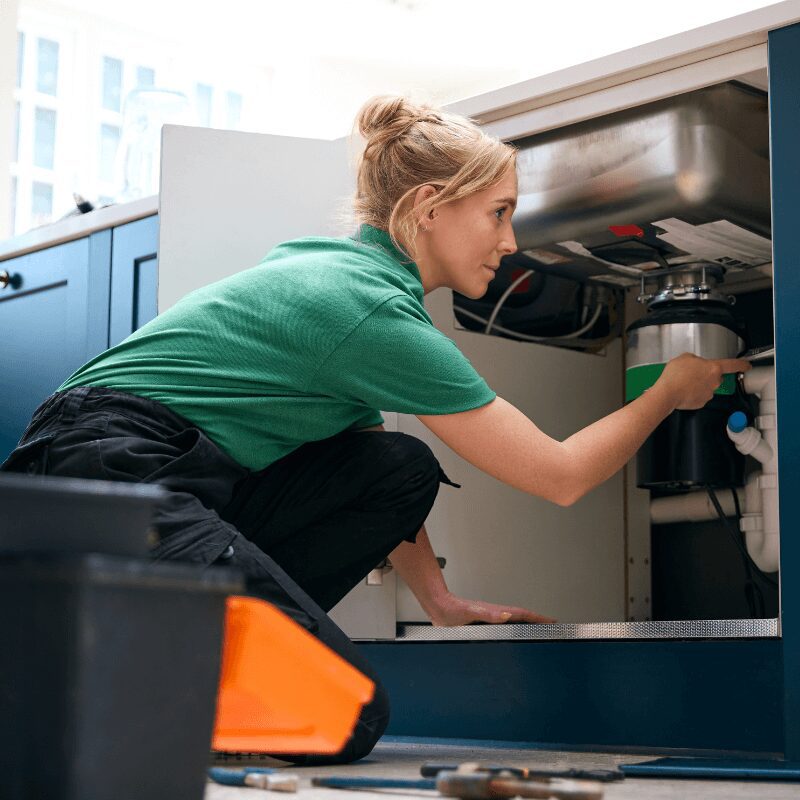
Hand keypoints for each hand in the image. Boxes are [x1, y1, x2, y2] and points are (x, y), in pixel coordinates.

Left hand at [428, 592, 555, 625]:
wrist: (437, 607)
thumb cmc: (450, 609)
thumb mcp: (470, 613)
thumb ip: (487, 614)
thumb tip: (506, 615)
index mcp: (495, 611)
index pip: (521, 614)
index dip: (537, 618)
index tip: (552, 621)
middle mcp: (494, 614)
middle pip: (521, 618)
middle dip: (537, 621)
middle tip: (551, 626)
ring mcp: (489, 619)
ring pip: (512, 623)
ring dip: (526, 626)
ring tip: (538, 632)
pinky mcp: (482, 624)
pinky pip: (503, 628)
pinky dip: (512, 630)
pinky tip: (512, 637)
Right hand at [656, 352, 750, 410]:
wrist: (667, 393)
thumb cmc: (675, 376)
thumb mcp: (685, 358)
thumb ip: (696, 359)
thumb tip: (697, 364)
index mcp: (713, 368)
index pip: (733, 365)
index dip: (742, 364)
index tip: (747, 365)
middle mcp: (715, 382)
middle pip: (716, 377)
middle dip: (707, 375)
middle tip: (693, 373)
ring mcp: (709, 394)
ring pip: (707, 387)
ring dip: (699, 384)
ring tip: (684, 383)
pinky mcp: (701, 403)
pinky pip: (700, 396)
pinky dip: (693, 393)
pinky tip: (684, 390)